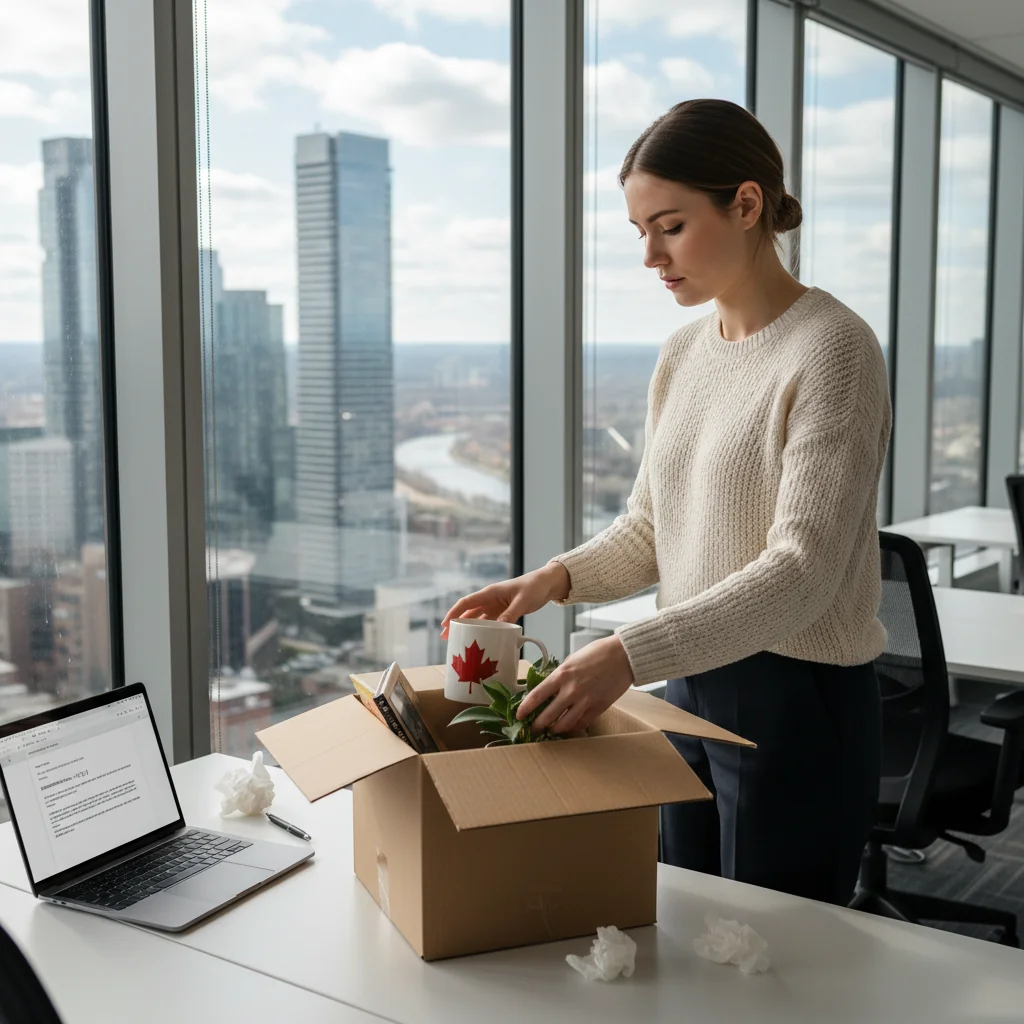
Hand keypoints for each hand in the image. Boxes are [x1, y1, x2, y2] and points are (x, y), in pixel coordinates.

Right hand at [440, 563, 569, 639]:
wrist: (546, 584)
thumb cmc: (534, 587)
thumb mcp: (523, 600)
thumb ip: (511, 613)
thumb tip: (499, 627)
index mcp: (490, 593)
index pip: (467, 602)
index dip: (454, 613)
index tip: (445, 624)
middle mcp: (490, 599)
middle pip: (468, 612)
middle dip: (456, 624)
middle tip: (446, 638)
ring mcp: (496, 606)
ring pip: (477, 619)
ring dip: (468, 628)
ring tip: (458, 640)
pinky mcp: (504, 612)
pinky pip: (490, 622)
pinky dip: (483, 630)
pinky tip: (480, 639)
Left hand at [517, 635, 634, 733]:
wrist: (623, 655)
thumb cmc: (598, 652)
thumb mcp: (572, 659)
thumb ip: (560, 675)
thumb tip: (549, 688)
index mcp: (561, 674)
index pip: (536, 696)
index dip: (525, 709)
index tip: (519, 716)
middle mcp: (571, 690)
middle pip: (547, 716)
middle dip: (537, 726)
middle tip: (533, 730)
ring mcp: (585, 701)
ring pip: (564, 724)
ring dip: (555, 730)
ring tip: (551, 731)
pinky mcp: (598, 708)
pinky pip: (581, 724)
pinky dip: (573, 728)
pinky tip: (569, 728)